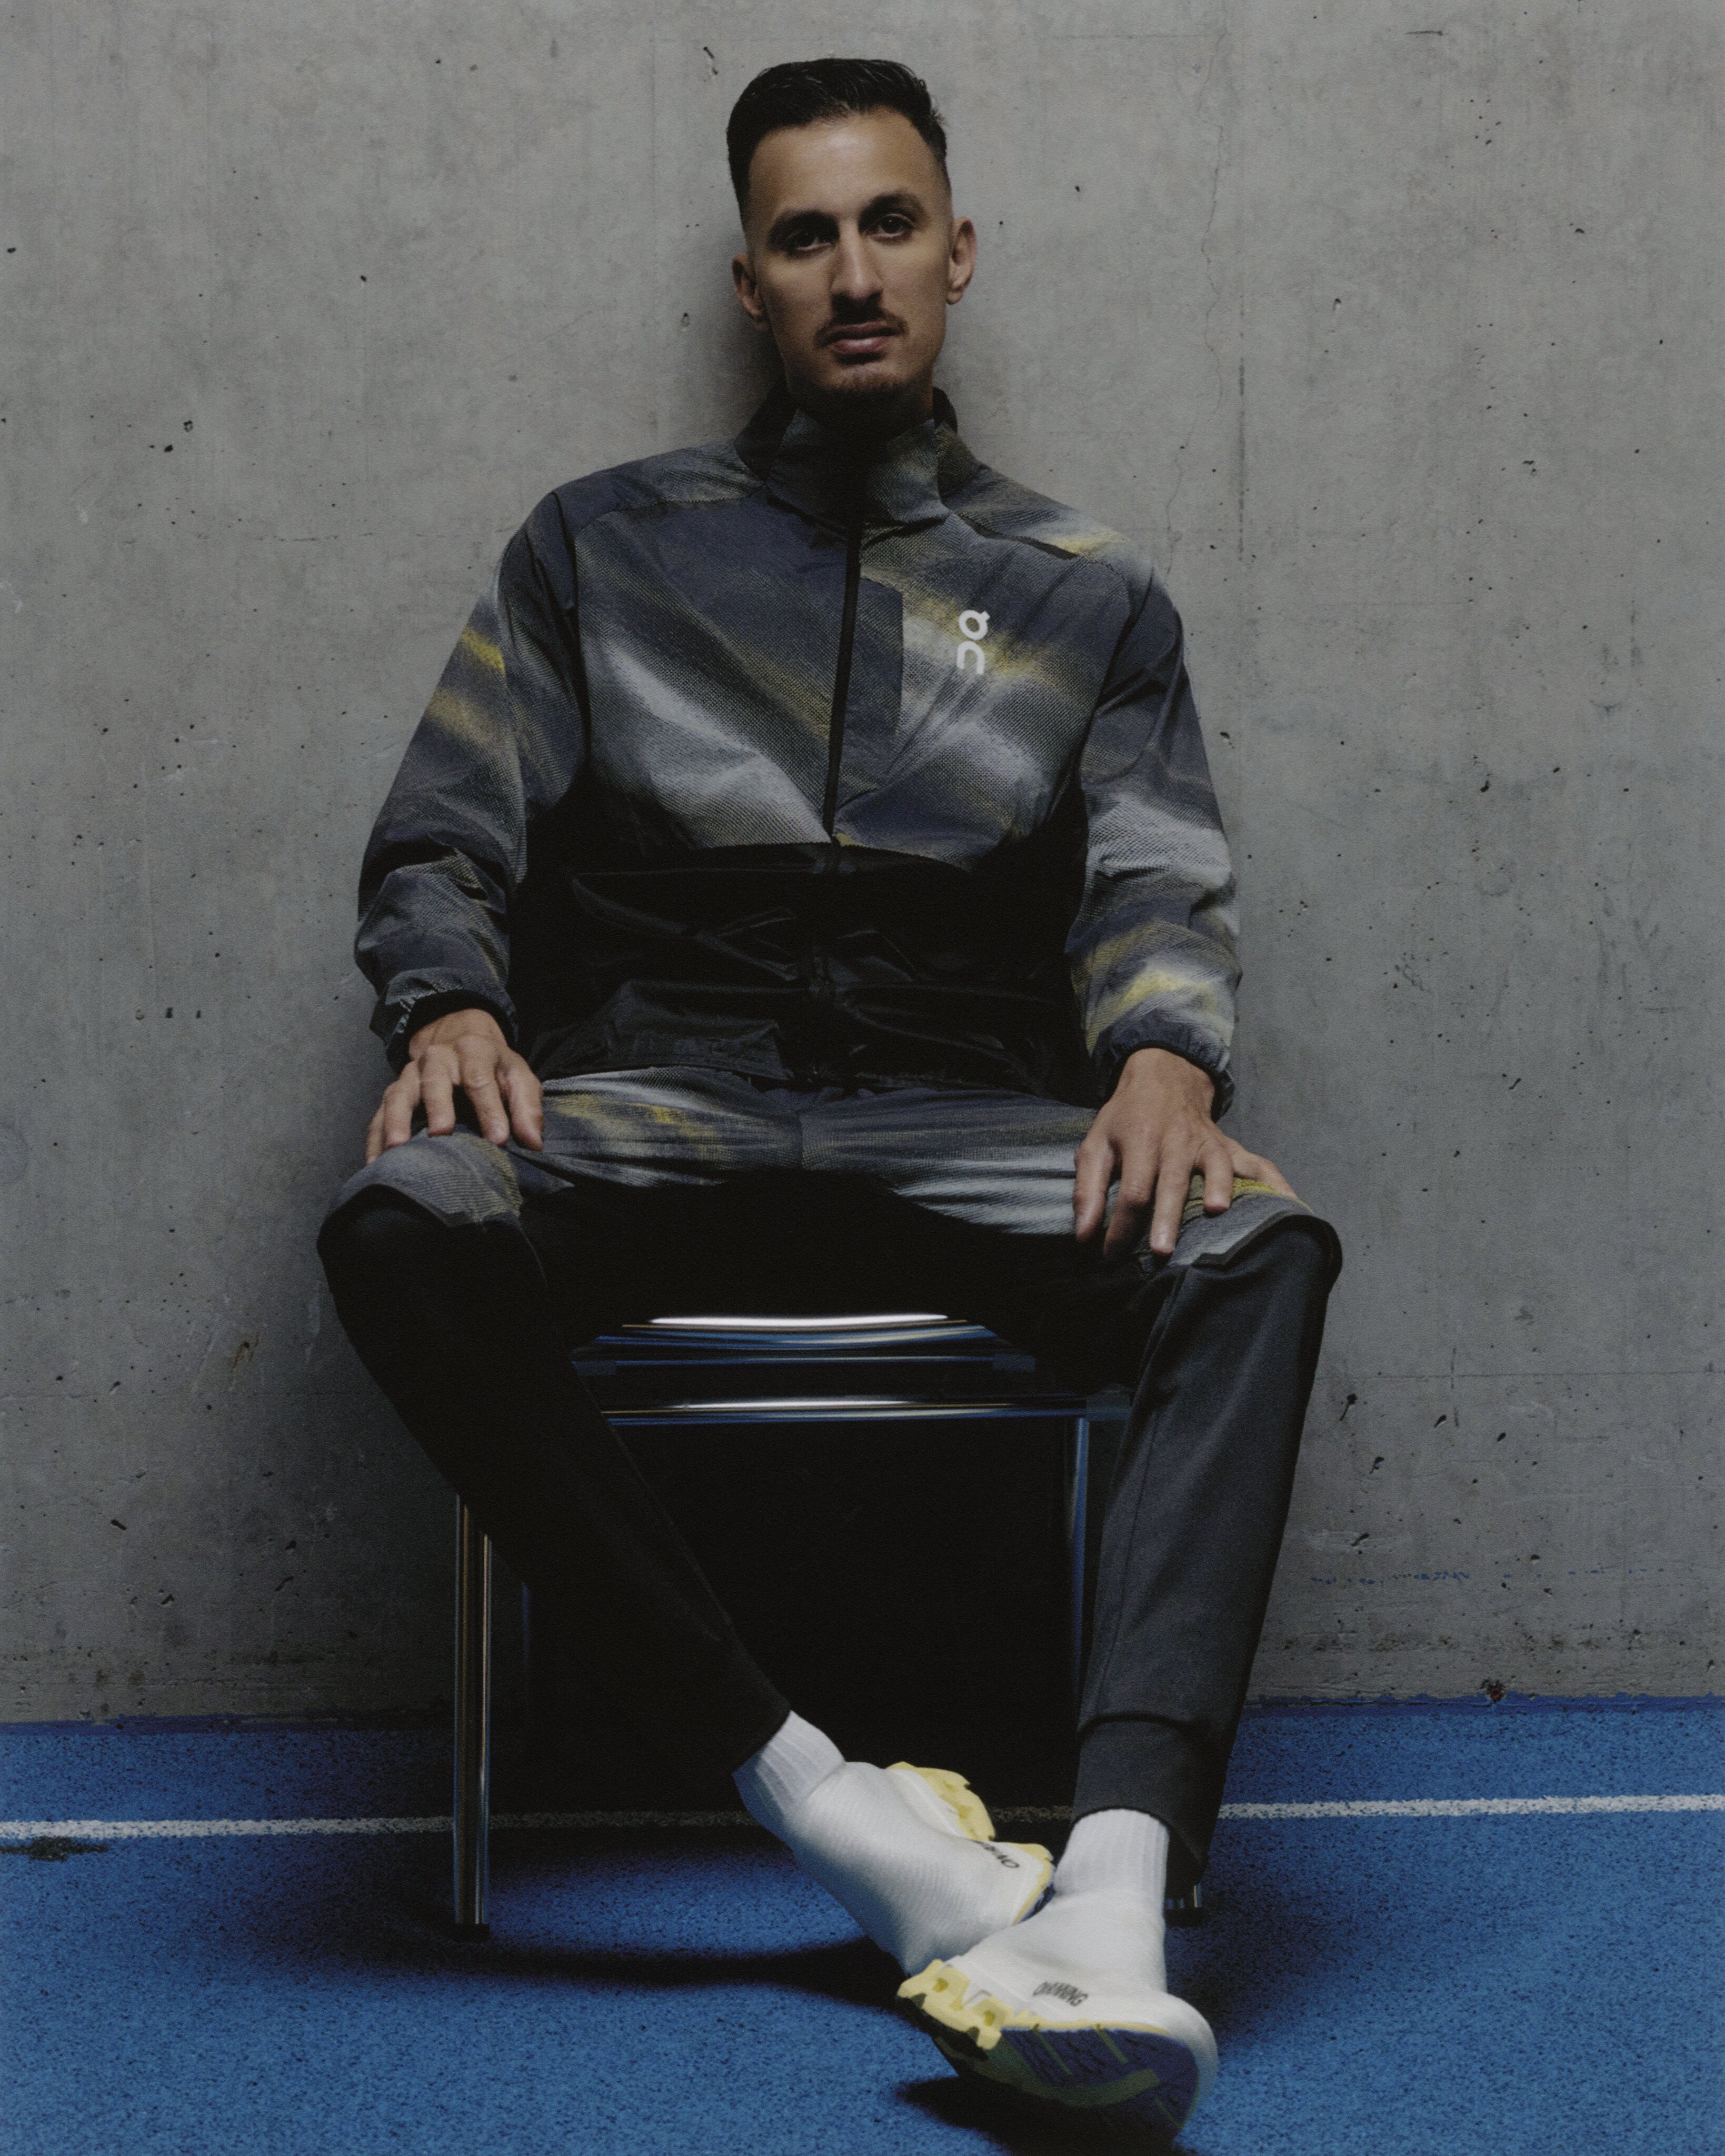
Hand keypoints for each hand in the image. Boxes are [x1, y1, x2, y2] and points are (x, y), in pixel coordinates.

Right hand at [365, 1008, 543, 1162]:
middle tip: (441, 1133)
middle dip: (438, 1106)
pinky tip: (376, 1163)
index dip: (489, 1110)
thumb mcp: (519, 1077)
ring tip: (397, 1150)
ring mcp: (411, 1075)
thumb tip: (533, 1144)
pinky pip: (379, 1114)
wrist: (460, 1038)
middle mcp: (437, 1059)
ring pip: (400, 1095)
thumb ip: (528, 1108)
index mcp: (473, 1052)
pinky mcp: (394, 1093)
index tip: (498, 1140)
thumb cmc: (494, 1067)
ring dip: (396, 1121)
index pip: (480, 1080)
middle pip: (435, 1082)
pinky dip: (375, 1138)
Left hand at [1073, 1046, 1295, 1258]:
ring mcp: (1207, 1143)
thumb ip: (1088, 1189)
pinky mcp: (1228, 1146)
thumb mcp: (1096, 1145)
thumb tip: (1084, 1234)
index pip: (1132, 1189)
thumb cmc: (1126, 1119)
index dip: (1121, 1225)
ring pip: (1216, 1168)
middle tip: (1163, 1251)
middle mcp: (1176, 1141)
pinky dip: (1274, 1182)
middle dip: (1167, 1217)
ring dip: (1220, 1189)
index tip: (1111, 1254)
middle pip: (1172, 1183)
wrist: (1163, 1077)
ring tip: (1218, 1213)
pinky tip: (1288, 1204)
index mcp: (1141, 1141)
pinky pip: (1255, 1163)